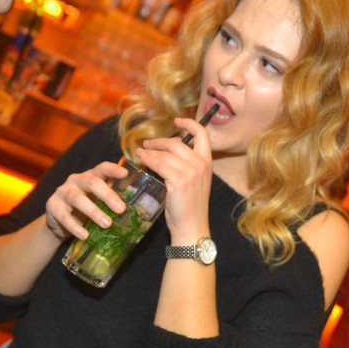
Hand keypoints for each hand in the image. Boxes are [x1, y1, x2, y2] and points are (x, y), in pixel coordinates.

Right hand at [43, 160, 128, 240]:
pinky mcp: (52, 206)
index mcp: (90, 177)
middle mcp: (76, 180)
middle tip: (121, 209)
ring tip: (107, 224)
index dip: (113, 169)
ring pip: (78, 199)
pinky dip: (75, 226)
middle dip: (108, 195)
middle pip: (92, 182)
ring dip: (94, 212)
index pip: (102, 168)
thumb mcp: (97, 202)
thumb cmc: (85, 209)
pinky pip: (63, 216)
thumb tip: (138, 213)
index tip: (125, 173)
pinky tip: (85, 235)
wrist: (59, 221)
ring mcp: (63, 192)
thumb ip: (111, 203)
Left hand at [135, 116, 212, 242]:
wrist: (192, 227)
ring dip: (150, 151)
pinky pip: (159, 164)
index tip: (177, 120)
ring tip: (140, 152)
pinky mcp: (179, 181)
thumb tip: (168, 152)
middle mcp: (201, 165)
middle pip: (176, 143)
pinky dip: (148, 160)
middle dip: (159, 142)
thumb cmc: (189, 207)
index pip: (202, 134)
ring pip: (165, 154)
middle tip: (147, 145)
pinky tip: (142, 160)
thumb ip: (186, 166)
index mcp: (207, 163)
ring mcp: (191, 172)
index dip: (189, 124)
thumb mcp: (193, 182)